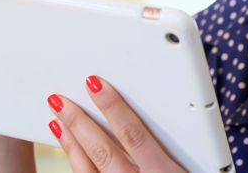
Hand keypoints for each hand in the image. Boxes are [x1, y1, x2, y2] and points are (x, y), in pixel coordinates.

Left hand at [47, 76, 186, 172]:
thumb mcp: (191, 172)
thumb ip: (167, 151)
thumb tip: (143, 123)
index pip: (133, 134)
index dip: (112, 107)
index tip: (94, 84)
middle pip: (102, 150)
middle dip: (78, 123)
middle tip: (59, 100)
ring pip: (87, 170)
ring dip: (69, 144)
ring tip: (56, 122)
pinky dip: (76, 167)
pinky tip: (69, 155)